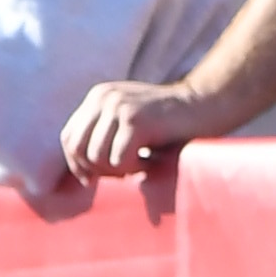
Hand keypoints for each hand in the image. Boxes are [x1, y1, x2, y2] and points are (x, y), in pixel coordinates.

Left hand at [57, 78, 194, 178]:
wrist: (206, 104)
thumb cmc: (170, 122)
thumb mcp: (129, 121)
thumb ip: (105, 135)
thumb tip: (81, 175)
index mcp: (98, 97)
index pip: (69, 136)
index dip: (77, 164)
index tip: (93, 179)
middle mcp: (104, 98)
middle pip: (77, 148)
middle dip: (94, 170)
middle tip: (120, 174)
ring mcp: (119, 107)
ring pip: (96, 157)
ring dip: (116, 170)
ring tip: (139, 164)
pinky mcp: (135, 121)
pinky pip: (118, 161)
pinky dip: (132, 169)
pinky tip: (148, 162)